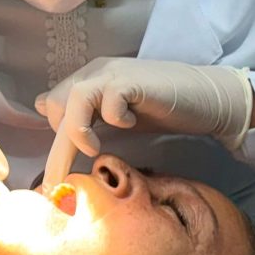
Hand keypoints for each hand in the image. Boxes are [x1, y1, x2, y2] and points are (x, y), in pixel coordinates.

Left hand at [36, 58, 252, 184]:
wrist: (208, 97)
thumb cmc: (163, 108)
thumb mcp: (117, 115)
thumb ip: (88, 116)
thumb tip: (47, 114)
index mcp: (90, 80)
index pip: (53, 106)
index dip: (53, 141)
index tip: (56, 179)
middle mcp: (98, 72)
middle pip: (59, 105)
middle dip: (59, 147)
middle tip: (64, 181)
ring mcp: (116, 74)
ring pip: (76, 98)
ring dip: (78, 130)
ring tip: (93, 150)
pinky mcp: (135, 81)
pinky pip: (110, 98)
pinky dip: (114, 116)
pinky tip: (130, 124)